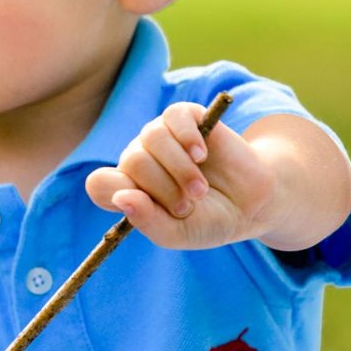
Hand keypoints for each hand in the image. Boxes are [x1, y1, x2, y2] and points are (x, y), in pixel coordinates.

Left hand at [85, 102, 277, 251]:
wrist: (251, 203)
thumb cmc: (208, 220)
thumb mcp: (178, 233)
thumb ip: (147, 220)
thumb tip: (121, 198)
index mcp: (128, 189)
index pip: (99, 184)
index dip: (116, 193)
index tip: (144, 205)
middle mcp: (139, 159)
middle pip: (132, 163)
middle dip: (163, 188)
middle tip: (188, 206)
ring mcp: (160, 136)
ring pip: (152, 139)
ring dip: (180, 169)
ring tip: (200, 189)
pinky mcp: (185, 117)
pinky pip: (174, 117)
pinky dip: (188, 138)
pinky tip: (201, 155)